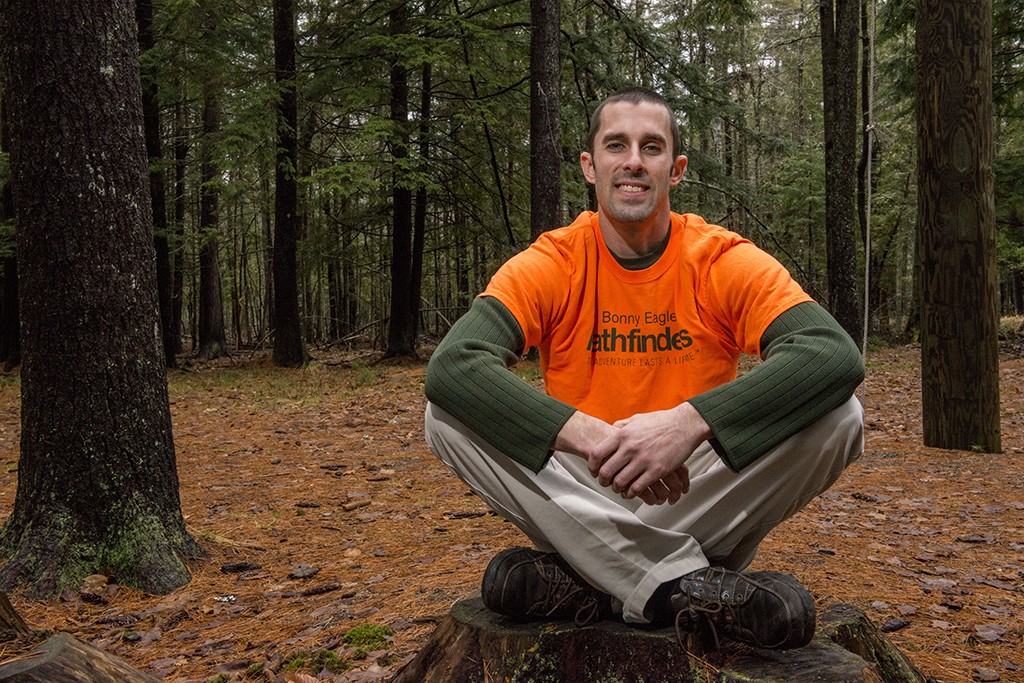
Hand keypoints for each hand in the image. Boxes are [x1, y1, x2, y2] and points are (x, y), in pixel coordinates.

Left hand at [589, 403, 711, 504]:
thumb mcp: (637, 419)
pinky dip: (631, 493)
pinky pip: (637, 488)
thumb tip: (612, 428)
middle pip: (606, 471)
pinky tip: (632, 492)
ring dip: (617, 488)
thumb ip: (622, 425)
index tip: (594, 471)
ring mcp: (643, 460)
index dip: (592, 465)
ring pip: (620, 482)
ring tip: (619, 488)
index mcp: (623, 435)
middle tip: (605, 483)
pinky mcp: (657, 470)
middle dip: (603, 480)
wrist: (684, 425)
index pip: (597, 453)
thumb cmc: (661, 422)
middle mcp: (630, 447)